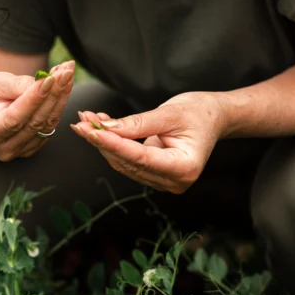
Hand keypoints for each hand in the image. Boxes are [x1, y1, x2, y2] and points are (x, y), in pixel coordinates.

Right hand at [0, 60, 74, 160]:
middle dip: (53, 94)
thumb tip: (44, 83)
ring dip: (61, 97)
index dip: (34, 99)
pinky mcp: (35, 147)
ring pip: (48, 124)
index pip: (14, 118)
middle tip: (65, 71)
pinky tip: (64, 84)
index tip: (49, 79)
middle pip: (35, 122)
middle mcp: (4, 149)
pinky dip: (60, 103)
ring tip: (67, 73)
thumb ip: (16, 85)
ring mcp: (22, 151)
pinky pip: (52, 125)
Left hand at [70, 92, 226, 193]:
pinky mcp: (155, 176)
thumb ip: (138, 123)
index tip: (91, 131)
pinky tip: (100, 126)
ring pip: (124, 164)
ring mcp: (164, 182)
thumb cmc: (198, 113)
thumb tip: (105, 128)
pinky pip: (128, 162)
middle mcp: (174, 181)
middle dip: (103, 141)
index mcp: (184, 168)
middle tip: (82, 121)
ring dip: (103, 142)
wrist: (213, 118)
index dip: (114, 144)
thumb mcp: (169, 113)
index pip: (141, 158)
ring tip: (87, 120)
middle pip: (129, 163)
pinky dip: (113, 144)